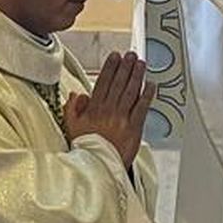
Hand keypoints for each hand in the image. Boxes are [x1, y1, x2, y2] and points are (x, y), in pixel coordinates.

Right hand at [63, 52, 154, 168]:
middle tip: (130, 55)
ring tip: (140, 64)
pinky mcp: (134, 128)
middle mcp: (108, 111)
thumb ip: (72, 109)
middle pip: (118, 84)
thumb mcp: (72, 127)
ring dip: (136, 76)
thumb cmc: (87, 148)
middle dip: (125, 67)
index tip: (115, 57)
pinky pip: (142, 108)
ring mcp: (121, 119)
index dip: (110, 68)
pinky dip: (147, 95)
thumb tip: (76, 94)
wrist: (98, 167)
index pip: (103, 82)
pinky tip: (151, 85)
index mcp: (93, 109)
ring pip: (130, 92)